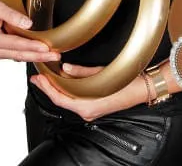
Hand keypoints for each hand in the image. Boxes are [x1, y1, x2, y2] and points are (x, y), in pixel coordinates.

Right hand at [0, 0, 60, 62]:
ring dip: (37, 57)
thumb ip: (11, 14)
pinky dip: (30, 55)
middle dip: (39, 56)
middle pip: (20, 54)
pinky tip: (41, 55)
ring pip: (20, 57)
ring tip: (53, 56)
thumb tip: (29, 24)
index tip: (45, 48)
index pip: (15, 44)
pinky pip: (17, 56)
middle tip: (55, 56)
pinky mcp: (1, 53)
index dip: (31, 46)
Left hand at [30, 63, 144, 120]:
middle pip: (61, 101)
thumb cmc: (128, 83)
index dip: (46, 88)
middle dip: (48, 89)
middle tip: (37, 78)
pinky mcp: (95, 107)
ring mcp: (91, 111)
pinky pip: (76, 101)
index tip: (38, 78)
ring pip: (68, 101)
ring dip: (57, 89)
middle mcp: (87, 112)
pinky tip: (63, 82)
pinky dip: (67, 92)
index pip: (59, 99)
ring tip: (47, 78)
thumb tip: (65, 68)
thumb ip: (81, 73)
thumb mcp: (102, 74)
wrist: (144, 89)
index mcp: (87, 107)